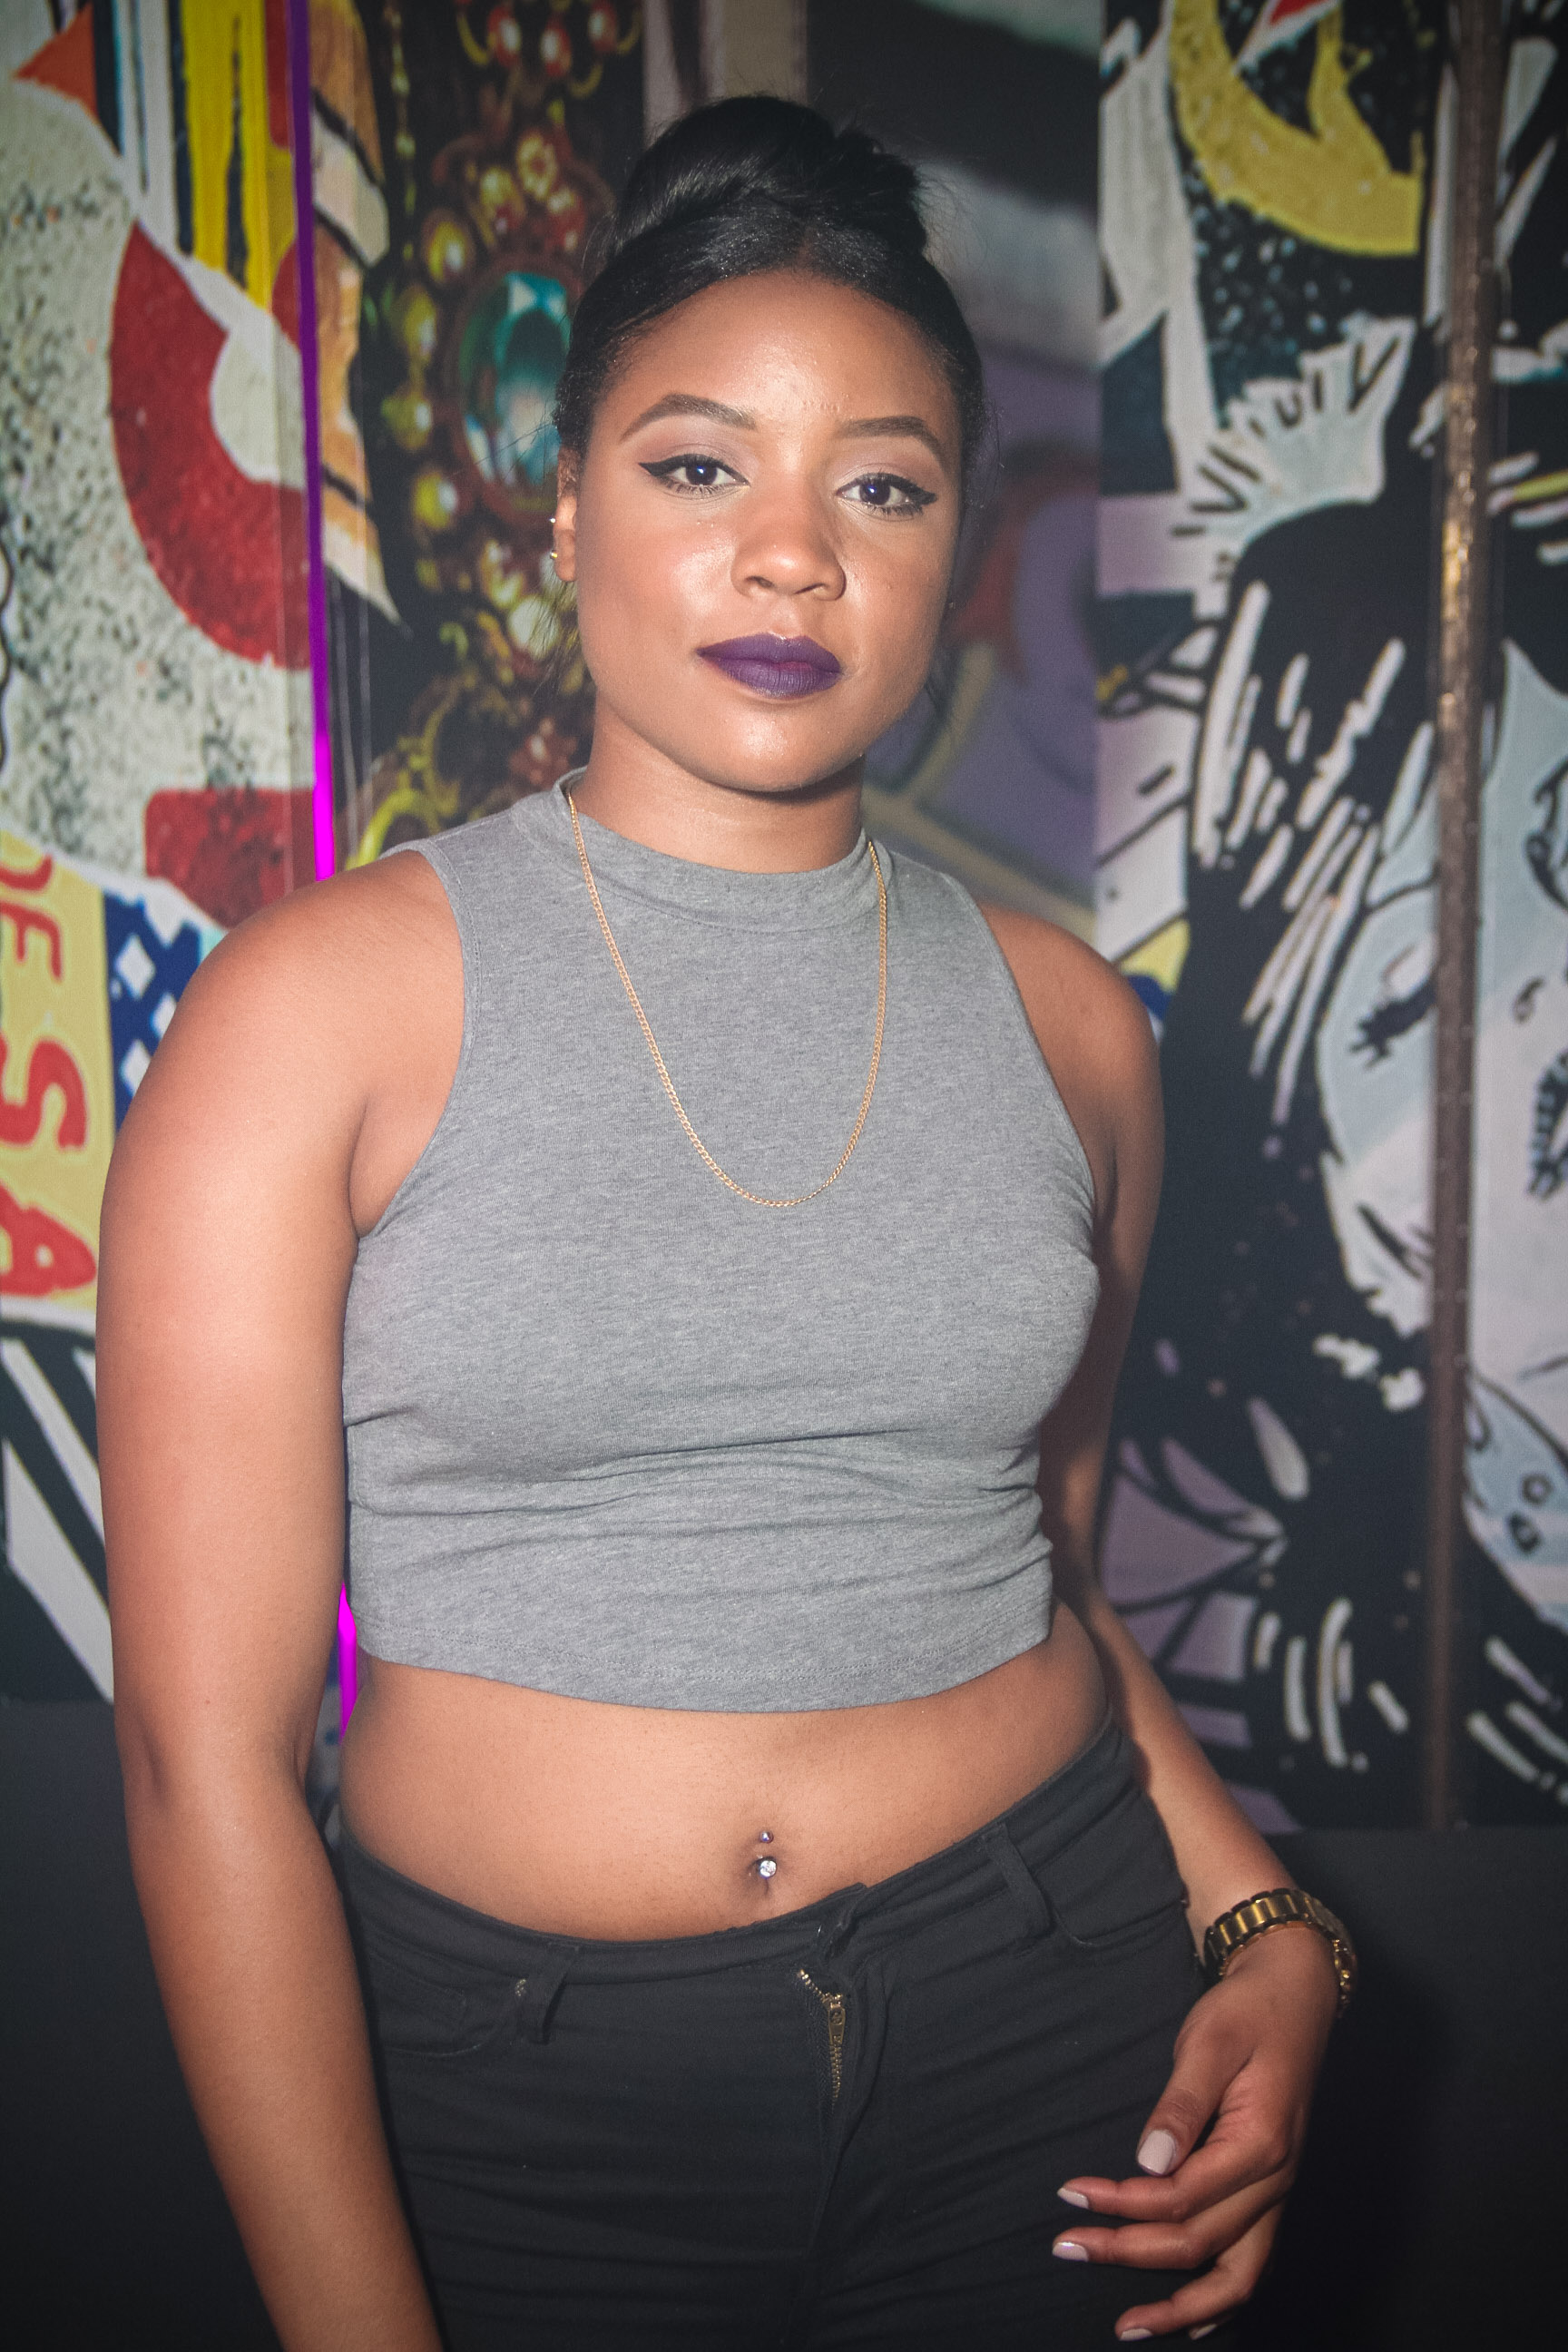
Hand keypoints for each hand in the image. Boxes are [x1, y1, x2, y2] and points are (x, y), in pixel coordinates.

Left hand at [1051, 1923, 1337, 2340]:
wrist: (1295, 1995)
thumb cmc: (1248, 2012)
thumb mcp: (1209, 2041)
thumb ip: (1180, 2104)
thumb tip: (1147, 2162)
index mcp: (1259, 2144)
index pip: (1179, 2196)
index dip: (1120, 2203)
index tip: (1071, 2193)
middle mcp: (1275, 2180)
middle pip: (1198, 2242)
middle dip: (1127, 2253)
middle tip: (1067, 2247)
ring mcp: (1278, 2192)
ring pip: (1236, 2276)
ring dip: (1181, 2306)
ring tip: (1130, 2326)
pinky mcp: (1270, 2190)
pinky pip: (1251, 2264)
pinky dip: (1220, 2299)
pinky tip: (1187, 2319)